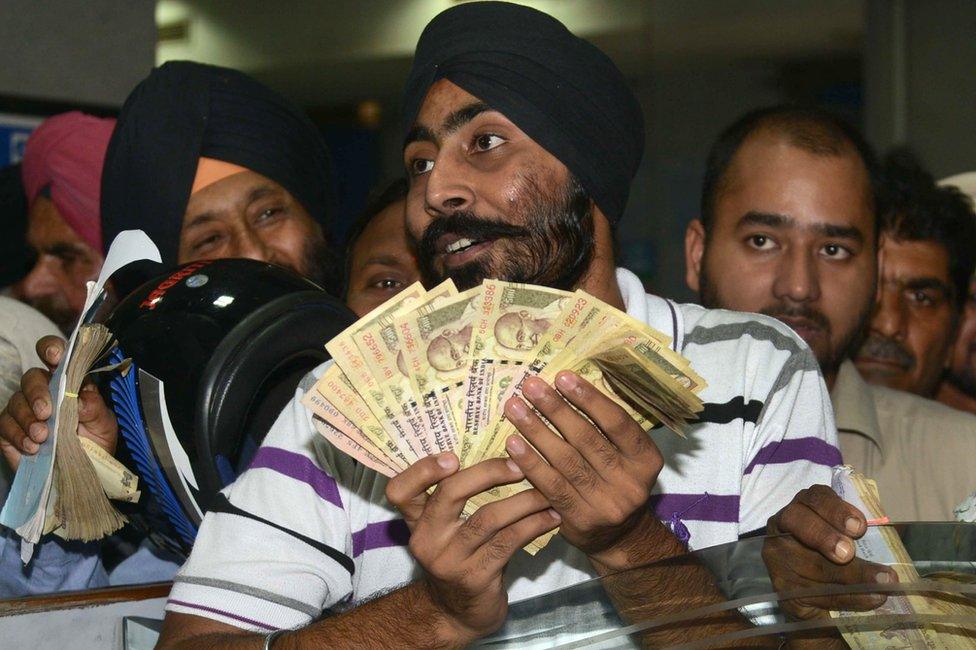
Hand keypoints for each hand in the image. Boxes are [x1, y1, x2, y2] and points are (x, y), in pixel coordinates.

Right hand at [0, 335, 117, 470]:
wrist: (84, 470)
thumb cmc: (96, 440)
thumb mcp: (104, 423)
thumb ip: (94, 407)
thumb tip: (78, 398)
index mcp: (68, 381)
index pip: (55, 355)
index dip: (52, 349)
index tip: (54, 357)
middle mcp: (43, 391)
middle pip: (31, 378)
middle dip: (37, 393)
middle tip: (46, 412)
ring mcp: (24, 410)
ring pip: (16, 402)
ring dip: (28, 419)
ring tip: (43, 437)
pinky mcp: (10, 430)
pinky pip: (5, 426)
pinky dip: (18, 435)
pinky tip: (32, 447)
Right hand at [385, 453, 559, 642]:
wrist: (458, 614)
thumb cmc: (460, 556)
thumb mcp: (447, 529)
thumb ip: (456, 496)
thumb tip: (501, 450)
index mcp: (416, 521)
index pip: (400, 491)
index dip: (421, 470)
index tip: (451, 456)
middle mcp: (426, 539)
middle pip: (450, 494)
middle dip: (488, 473)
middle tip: (519, 464)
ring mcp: (449, 561)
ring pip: (487, 518)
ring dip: (523, 501)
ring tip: (547, 490)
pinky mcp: (475, 578)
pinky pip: (508, 542)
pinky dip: (534, 525)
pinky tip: (552, 516)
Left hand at [503, 371, 664, 569]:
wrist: (620, 537)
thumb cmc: (616, 482)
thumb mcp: (626, 456)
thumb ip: (605, 429)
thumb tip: (566, 388)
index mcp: (647, 459)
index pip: (618, 423)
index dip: (589, 398)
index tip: (563, 377)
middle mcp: (631, 483)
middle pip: (587, 439)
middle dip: (555, 409)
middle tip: (530, 386)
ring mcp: (607, 504)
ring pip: (566, 461)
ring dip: (536, 431)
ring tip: (515, 408)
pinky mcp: (581, 520)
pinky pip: (551, 486)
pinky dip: (531, 463)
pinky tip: (513, 444)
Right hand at [763, 484, 897, 620]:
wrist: (821, 594)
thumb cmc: (839, 557)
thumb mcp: (849, 538)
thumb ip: (861, 534)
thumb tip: (893, 535)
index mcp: (804, 508)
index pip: (813, 497)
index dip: (834, 509)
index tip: (858, 527)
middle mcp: (783, 527)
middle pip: (798, 523)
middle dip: (824, 536)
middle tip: (847, 553)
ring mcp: (777, 557)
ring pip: (808, 563)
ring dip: (848, 575)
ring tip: (881, 583)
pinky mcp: (782, 587)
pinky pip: (813, 593)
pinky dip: (846, 597)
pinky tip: (870, 599)